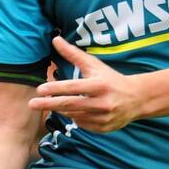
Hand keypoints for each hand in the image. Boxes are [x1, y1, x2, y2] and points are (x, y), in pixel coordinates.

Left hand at [29, 36, 146, 131]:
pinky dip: (74, 118)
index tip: (40, 89)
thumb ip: (73, 54)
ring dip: (61, 110)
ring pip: (74, 116)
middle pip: (70, 105)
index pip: (73, 88)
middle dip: (49, 105)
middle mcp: (102, 103)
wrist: (136, 99)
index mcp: (99, 85)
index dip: (55, 88)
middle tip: (31, 104)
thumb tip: (55, 39)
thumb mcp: (94, 65)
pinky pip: (82, 124)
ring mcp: (103, 118)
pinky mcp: (103, 128)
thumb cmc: (111, 79)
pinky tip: (72, 111)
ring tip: (51, 104)